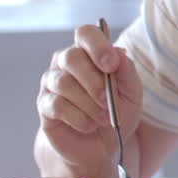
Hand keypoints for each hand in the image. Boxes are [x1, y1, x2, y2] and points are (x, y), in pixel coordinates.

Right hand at [36, 24, 142, 174]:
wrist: (103, 144)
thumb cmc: (118, 110)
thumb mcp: (132, 92)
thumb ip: (127, 71)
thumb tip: (118, 52)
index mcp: (89, 53)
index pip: (86, 33)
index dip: (98, 46)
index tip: (112, 65)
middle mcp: (66, 63)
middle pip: (70, 57)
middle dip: (93, 81)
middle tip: (108, 100)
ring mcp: (52, 83)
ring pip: (64, 83)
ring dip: (89, 103)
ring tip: (104, 118)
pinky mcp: (45, 106)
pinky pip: (57, 106)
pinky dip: (79, 118)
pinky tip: (90, 125)